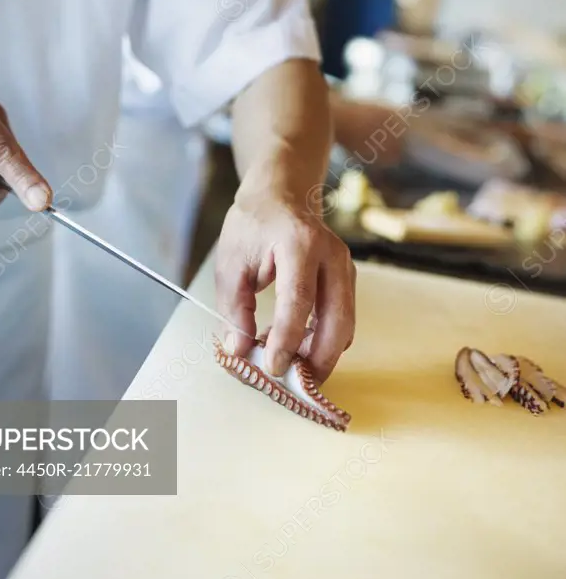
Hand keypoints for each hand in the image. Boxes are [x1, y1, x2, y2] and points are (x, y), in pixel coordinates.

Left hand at [215, 185, 355, 382]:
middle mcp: (331, 254)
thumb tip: (239, 350)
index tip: (273, 367)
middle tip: (293, 384)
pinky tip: (296, 346)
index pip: (299, 300)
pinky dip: (323, 339)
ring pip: (345, 323)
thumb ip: (234, 308)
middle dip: (318, 358)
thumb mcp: (231, 262)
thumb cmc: (253, 225)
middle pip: (337, 318)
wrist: (280, 195)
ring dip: (321, 352)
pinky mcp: (346, 279)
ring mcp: (345, 267)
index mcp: (300, 243)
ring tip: (289, 366)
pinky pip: (341, 317)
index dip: (287, 339)